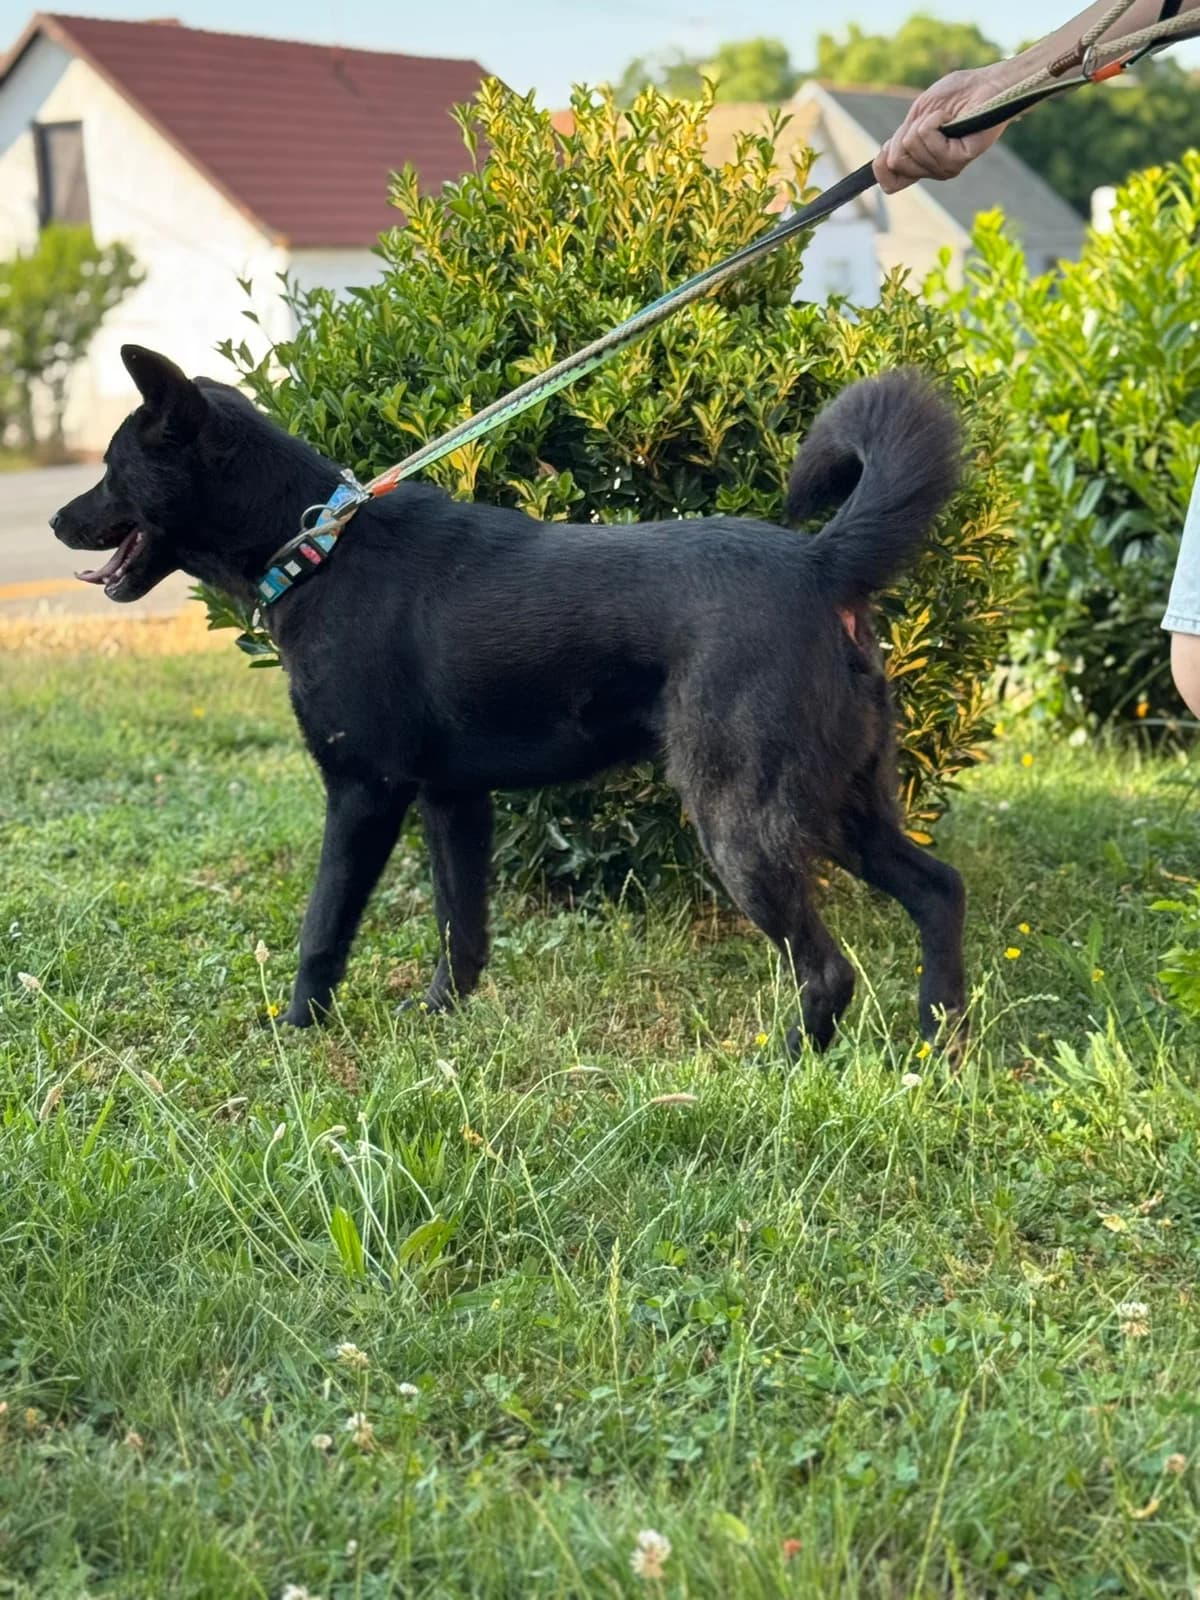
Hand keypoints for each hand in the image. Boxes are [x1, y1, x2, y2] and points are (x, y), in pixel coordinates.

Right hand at [872, 64, 1014, 192]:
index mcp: (923, 163)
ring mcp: (946, 167)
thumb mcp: (918, 116)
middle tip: (930, 120)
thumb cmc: (957, 96)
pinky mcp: (959, 158)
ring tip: (945, 117)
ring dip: (924, 121)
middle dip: (906, 132)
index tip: (890, 145)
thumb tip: (887, 159)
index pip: (891, 184)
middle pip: (897, 161)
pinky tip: (951, 117)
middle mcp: (934, 170)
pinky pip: (927, 137)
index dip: (882, 167)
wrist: (988, 84)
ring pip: (910, 147)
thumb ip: (901, 140)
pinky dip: (934, 119)